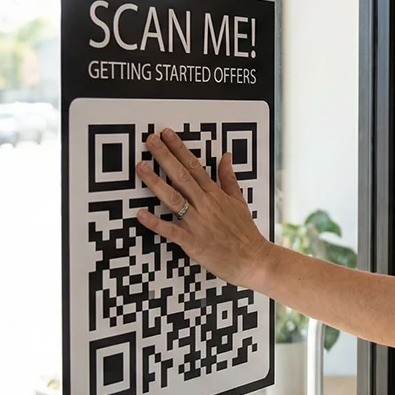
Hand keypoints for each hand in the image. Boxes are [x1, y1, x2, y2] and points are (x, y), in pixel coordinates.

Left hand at [134, 128, 273, 287]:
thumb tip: (225, 156)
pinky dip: (155, 223)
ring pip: (173, 198)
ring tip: (141, 167)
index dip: (179, 149)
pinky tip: (140, 213)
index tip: (167, 135)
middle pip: (181, 176)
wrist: (253, 260)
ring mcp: (198, 223)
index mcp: (215, 195)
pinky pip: (170, 231)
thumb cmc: (245, 233)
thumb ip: (229, 178)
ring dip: (155, 182)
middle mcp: (205, 205)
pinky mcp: (192, 243)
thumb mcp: (239, 201)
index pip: (195, 166)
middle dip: (164, 157)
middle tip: (150, 140)